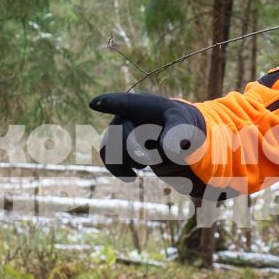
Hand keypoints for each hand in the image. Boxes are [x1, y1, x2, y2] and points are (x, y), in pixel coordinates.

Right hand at [88, 92, 207, 181]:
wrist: (172, 134)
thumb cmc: (178, 124)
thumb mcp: (183, 125)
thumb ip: (177, 133)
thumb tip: (168, 150)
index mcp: (140, 104)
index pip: (122, 102)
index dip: (108, 103)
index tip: (94, 104)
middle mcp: (123, 114)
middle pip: (118, 134)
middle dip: (135, 150)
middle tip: (153, 159)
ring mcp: (116, 130)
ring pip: (110, 149)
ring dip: (128, 161)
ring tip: (144, 165)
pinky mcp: (114, 144)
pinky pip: (108, 158)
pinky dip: (119, 170)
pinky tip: (132, 176)